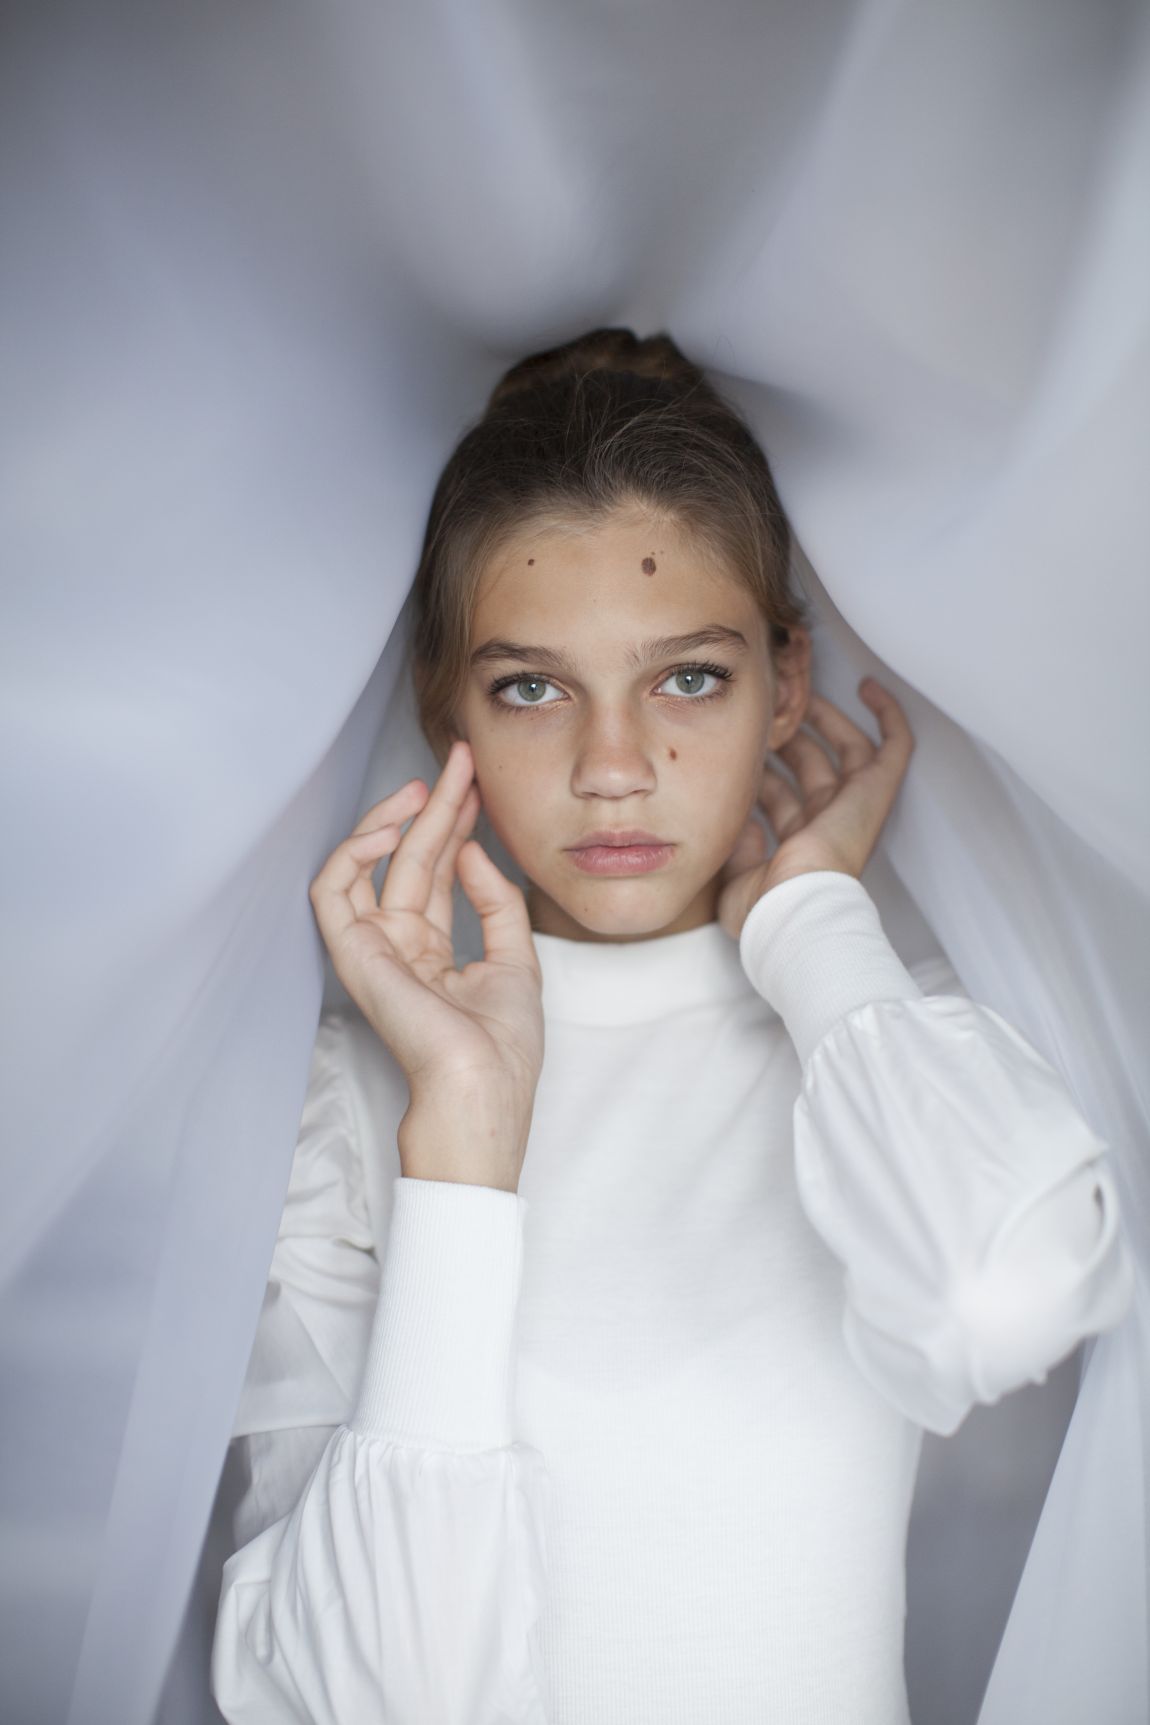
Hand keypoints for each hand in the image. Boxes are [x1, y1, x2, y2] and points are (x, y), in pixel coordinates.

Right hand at [308, 739, 543, 1186]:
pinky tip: (393, 825)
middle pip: (410, 859)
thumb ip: (496, 901)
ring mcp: (372, 948)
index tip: (477, 782)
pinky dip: (355, 850)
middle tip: (461, 760)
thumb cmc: (501, 1048)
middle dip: (435, 806)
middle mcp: (397, 945)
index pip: (437, 872)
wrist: (480, 1091)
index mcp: (433, 952)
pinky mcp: (350, 953)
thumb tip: (473, 849)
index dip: (455, 824)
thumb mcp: (515, 960)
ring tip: (428, 783)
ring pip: (370, 864)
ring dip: (395, 818)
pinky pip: (333, 888)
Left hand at [715, 678, 914, 939]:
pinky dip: (887, 716)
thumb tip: (740, 820)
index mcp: (793, 846)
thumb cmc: (766, 908)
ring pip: (846, 750)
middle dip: (788, 737)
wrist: (794, 908)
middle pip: (810, 767)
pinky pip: (894, 747)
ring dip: (823, 720)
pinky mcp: (874, 793)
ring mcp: (851, 807)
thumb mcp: (734, 878)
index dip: (762, 770)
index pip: (779, 798)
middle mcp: (824, 824)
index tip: (740, 745)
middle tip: (766, 710)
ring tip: (799, 690)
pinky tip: (867, 687)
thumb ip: (736, 845)